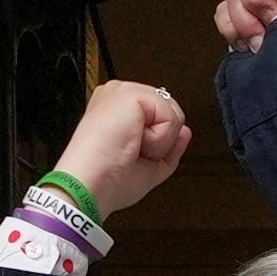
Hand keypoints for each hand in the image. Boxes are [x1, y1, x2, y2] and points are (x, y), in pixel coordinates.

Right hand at [52, 73, 192, 212]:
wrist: (91, 184)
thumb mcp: (150, 164)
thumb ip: (170, 145)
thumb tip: (185, 131)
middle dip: (161, 141)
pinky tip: (134, 142)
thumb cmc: (108, 180)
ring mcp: (124, 91)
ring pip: (173, 114)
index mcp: (116, 109)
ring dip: (160, 142)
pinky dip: (159, 138)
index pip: (159, 116)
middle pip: (170, 113)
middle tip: (131, 153)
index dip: (158, 142)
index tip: (130, 156)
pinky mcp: (131, 94)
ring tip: (131, 147)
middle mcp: (118, 95)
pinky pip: (170, 117)